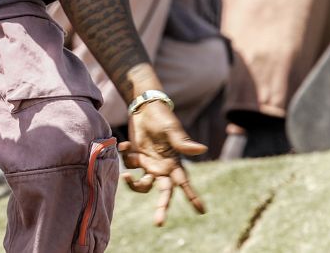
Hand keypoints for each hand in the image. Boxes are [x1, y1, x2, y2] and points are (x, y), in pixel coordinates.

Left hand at [119, 100, 206, 225]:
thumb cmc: (162, 118)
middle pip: (163, 193)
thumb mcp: (172, 130)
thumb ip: (183, 143)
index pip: (185, 183)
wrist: (143, 107)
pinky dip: (126, 156)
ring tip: (126, 177)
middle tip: (159, 223)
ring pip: (141, 185)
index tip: (202, 211)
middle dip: (162, 208)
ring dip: (133, 184)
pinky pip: (128, 166)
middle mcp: (162, 167)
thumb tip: (203, 149)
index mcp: (174, 162)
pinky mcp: (135, 158)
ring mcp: (148, 164)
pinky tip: (126, 144)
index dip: (193, 197)